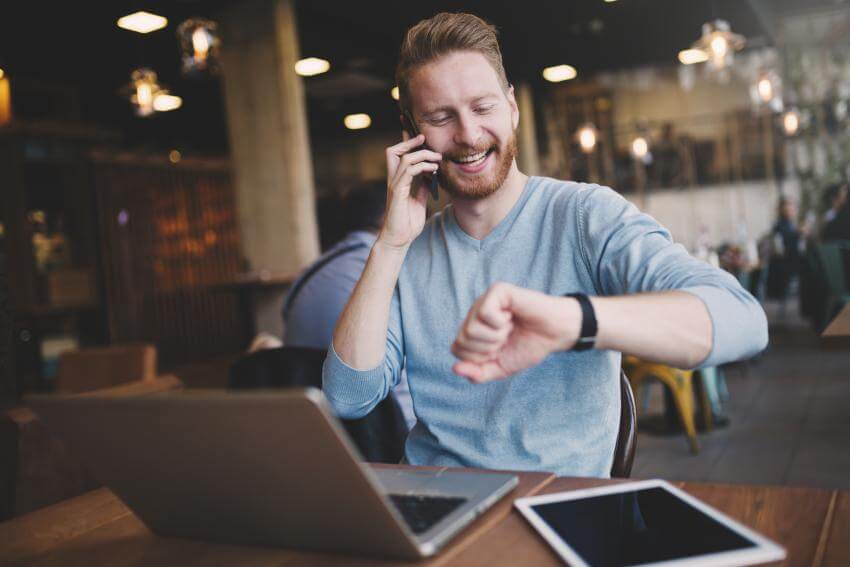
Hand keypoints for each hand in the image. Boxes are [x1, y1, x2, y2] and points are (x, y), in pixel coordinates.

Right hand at [379, 133, 441, 248]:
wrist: (399, 240)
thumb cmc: (407, 223)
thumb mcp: (420, 201)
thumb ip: (423, 188)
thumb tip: (432, 177)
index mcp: (398, 181)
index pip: (398, 156)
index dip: (407, 143)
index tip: (421, 137)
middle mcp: (394, 180)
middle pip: (393, 151)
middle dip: (409, 141)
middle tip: (425, 139)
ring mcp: (394, 185)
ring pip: (403, 158)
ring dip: (422, 154)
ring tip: (437, 158)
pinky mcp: (398, 192)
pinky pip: (409, 171)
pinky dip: (423, 167)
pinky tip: (434, 170)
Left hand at [451, 283, 581, 382]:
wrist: (555, 335)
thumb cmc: (528, 347)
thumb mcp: (500, 369)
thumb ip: (477, 374)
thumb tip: (454, 369)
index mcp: (472, 330)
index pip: (456, 349)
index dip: (479, 358)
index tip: (499, 350)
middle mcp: (474, 314)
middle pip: (462, 340)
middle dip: (488, 348)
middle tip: (506, 338)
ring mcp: (484, 300)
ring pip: (471, 328)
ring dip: (496, 336)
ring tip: (510, 328)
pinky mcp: (497, 291)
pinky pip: (485, 313)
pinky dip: (502, 322)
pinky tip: (512, 316)